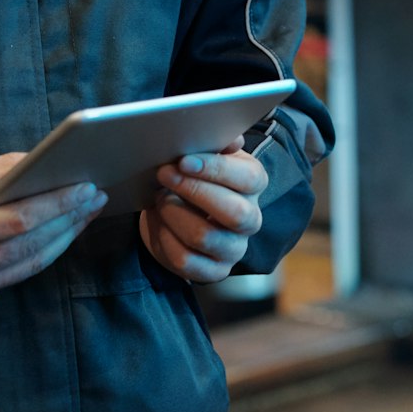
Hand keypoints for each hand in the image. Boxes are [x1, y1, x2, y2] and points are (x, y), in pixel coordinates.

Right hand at [0, 154, 105, 310]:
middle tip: (95, 198)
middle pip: (29, 247)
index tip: (86, 187)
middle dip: (69, 220)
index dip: (57, 204)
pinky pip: (11, 277)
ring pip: (27, 267)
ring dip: (62, 240)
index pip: (17, 221)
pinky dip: (36, 255)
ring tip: (84, 214)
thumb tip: (43, 161)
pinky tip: (56, 235)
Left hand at [139, 137, 267, 284]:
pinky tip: (158, 222)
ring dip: (174, 214)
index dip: (215, 169)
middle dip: (194, 191)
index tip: (183, 160)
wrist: (178, 212)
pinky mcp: (214, 271)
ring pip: (205, 236)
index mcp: (254, 184)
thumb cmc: (194, 177)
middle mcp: (250, 219)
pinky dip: (165, 238)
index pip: (248, 178)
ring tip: (159, 199)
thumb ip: (217, 144)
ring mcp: (234, 248)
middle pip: (233, 212)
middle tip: (164, 174)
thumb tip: (232, 140)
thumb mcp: (205, 155)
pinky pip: (186, 259)